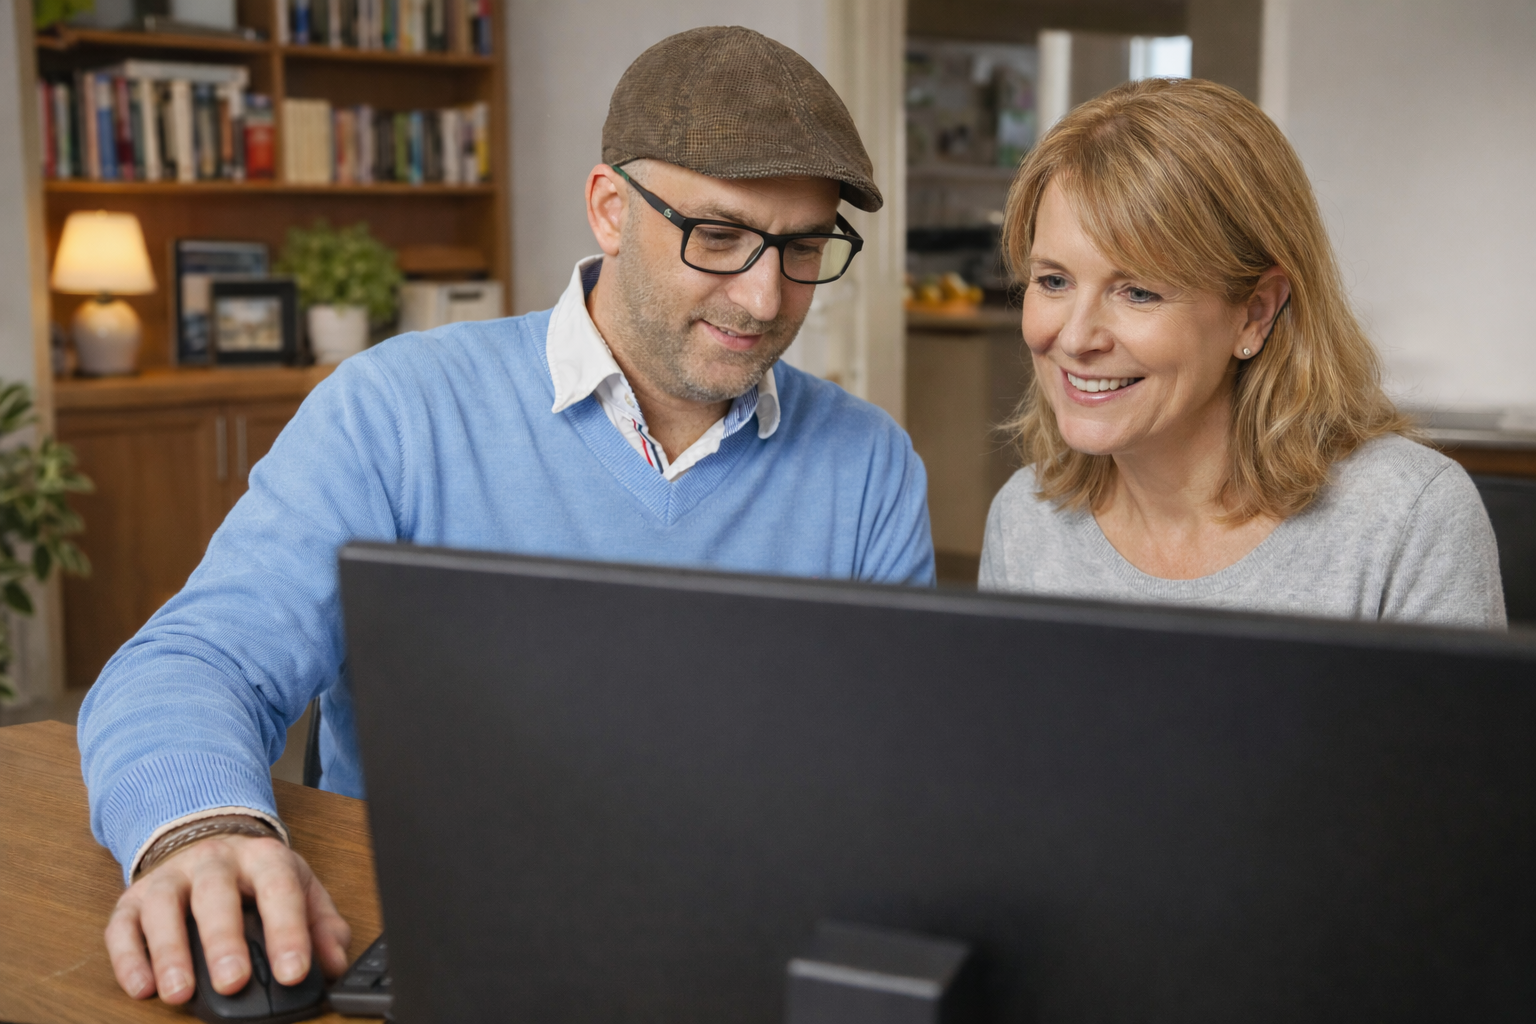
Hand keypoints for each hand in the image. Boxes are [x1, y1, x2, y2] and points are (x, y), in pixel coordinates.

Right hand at [105, 833, 351, 1002]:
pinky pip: (122, 927)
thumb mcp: (300, 889)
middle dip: (224, 941)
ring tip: (179, 994)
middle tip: (233, 982)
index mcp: (262, 858)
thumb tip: (335, 965)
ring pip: (164, 908)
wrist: (209, 839)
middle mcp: (213, 861)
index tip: (294, 972)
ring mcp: (170, 877)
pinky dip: (128, 959)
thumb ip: (322, 926)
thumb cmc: (258, 876)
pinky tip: (142, 987)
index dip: (288, 932)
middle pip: (216, 895)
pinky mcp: (133, 899)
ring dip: (170, 952)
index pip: (278, 890)